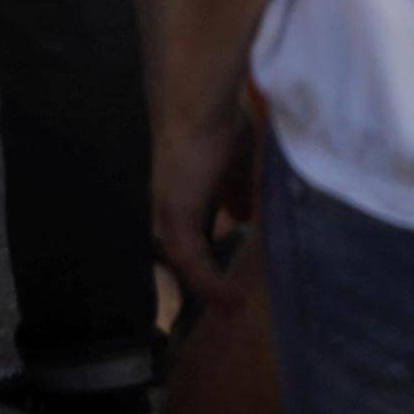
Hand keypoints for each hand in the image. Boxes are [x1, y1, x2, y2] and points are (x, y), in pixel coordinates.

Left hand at [152, 98, 259, 310]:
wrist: (197, 106)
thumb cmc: (218, 123)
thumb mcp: (237, 162)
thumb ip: (236, 190)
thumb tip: (244, 215)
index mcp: (184, 197)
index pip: (189, 238)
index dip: (204, 260)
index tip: (226, 279)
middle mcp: (170, 213)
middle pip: (181, 261)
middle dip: (198, 286)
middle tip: (226, 305)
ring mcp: (169, 219)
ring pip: (184, 268)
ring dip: (207, 290)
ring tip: (233, 307)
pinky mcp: (176, 222)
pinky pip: (192, 265)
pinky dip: (210, 284)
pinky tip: (230, 296)